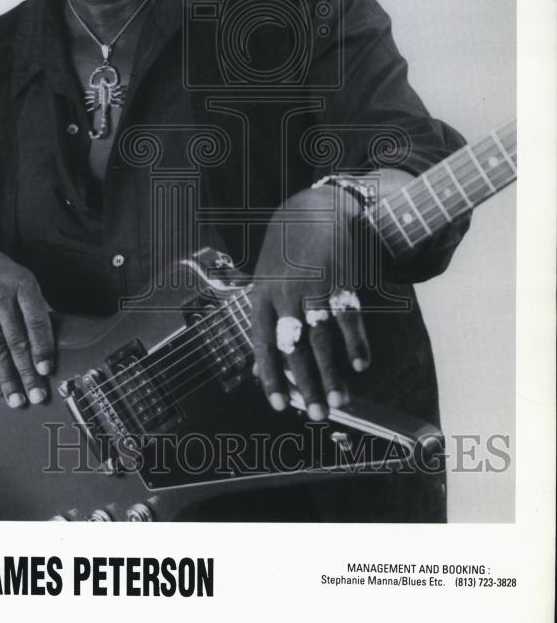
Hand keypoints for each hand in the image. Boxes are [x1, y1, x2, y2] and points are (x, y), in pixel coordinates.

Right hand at [0, 240, 53, 408]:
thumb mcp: (20, 278)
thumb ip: (38, 304)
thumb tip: (59, 331)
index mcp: (22, 284)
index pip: (37, 320)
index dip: (43, 347)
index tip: (47, 370)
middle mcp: (0, 295)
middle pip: (17, 340)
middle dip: (27, 372)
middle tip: (37, 397)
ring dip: (8, 379)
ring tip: (17, 400)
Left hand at [250, 184, 370, 419]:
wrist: (316, 207)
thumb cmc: (288, 248)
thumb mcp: (267, 276)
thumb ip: (267, 314)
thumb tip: (265, 362)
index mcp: (262, 295)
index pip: (263, 343)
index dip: (271, 376)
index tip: (280, 405)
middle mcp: (285, 294)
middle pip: (294, 347)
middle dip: (307, 384)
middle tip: (317, 414)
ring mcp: (313, 287)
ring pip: (322, 339)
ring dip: (332, 374)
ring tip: (340, 401)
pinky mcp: (341, 279)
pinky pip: (349, 317)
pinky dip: (356, 344)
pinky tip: (361, 365)